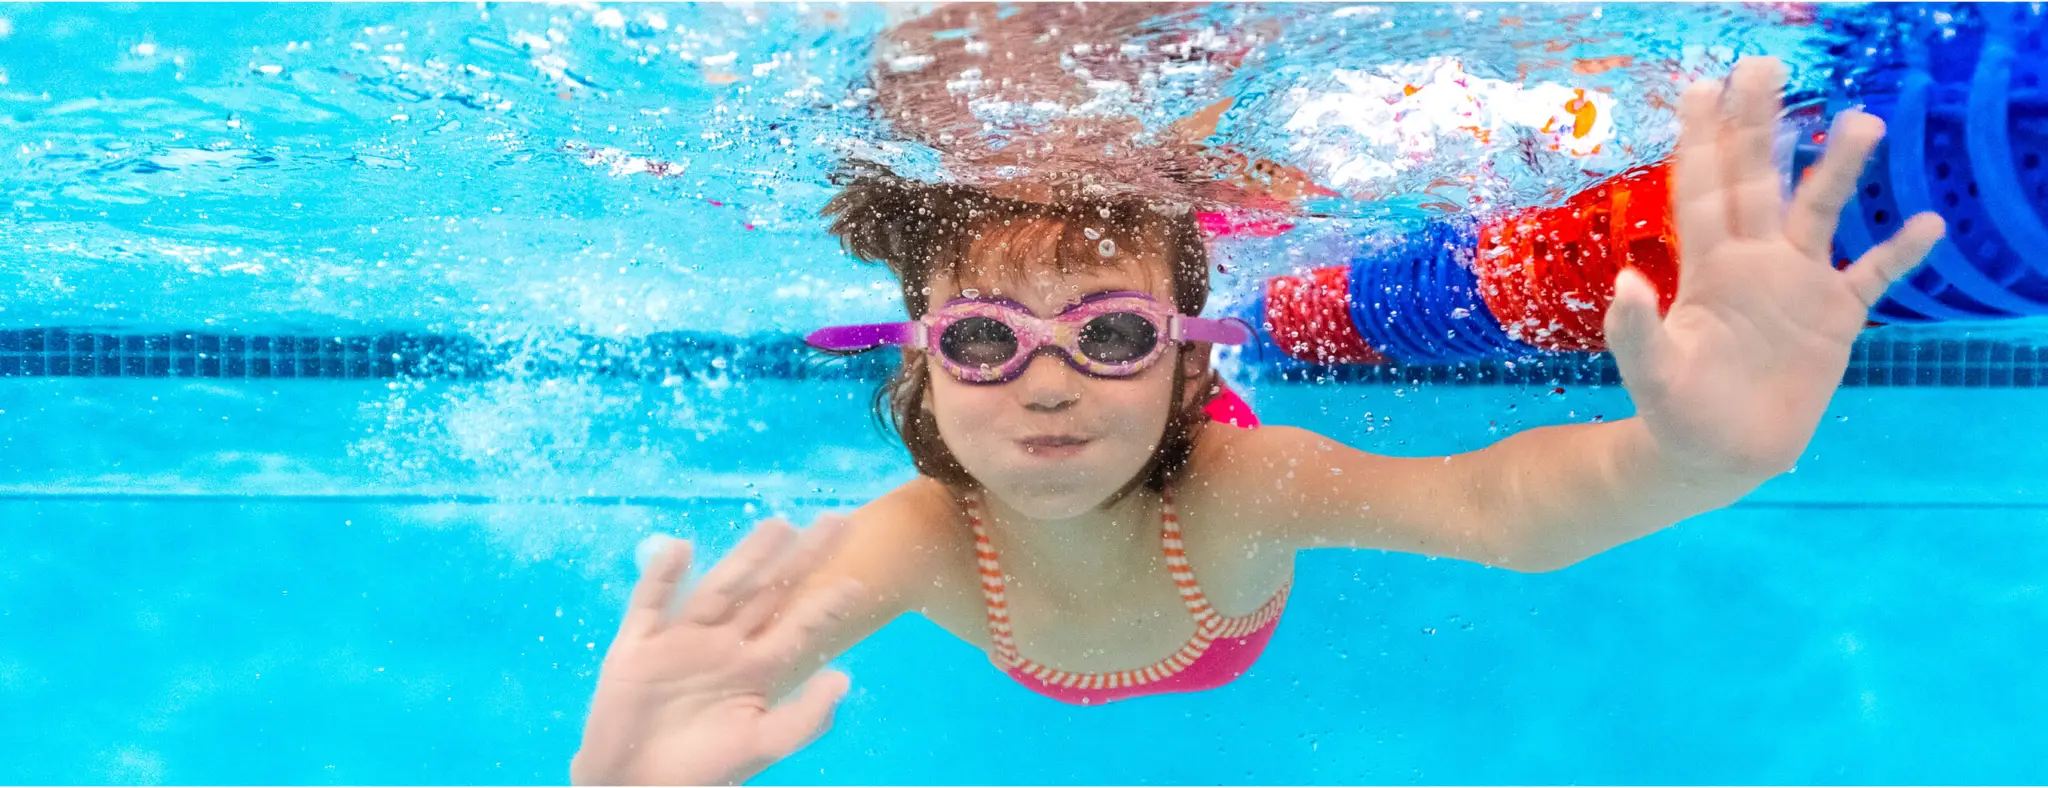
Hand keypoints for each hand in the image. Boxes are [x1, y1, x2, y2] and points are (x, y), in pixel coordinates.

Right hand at [571, 518, 863, 785]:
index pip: (798, 627)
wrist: (639, 786)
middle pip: (768, 592)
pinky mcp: (637, 646)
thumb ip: (805, 717)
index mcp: (756, 667)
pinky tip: (681, 549)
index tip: (857, 582)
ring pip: (720, 588)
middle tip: (836, 522)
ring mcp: (682, 640)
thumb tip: (844, 677)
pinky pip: (650, 604)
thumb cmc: (703, 770)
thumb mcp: (762, 744)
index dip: (825, 605)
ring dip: (747, 559)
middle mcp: (724, 644)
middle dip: (801, 559)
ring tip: (778, 526)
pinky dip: (662, 577)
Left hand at [1603, 56, 1945, 475]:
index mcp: (1706, 266)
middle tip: (1764, 67)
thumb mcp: (1649, 373)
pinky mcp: (1833, 320)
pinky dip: (1898, 253)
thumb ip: (1635, 329)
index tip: (1702, 86)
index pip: (1702, 189)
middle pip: (1758, 179)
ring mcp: (1796, 286)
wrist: (1716, 455)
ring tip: (1862, 121)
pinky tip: (1925, 224)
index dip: (1701, 139)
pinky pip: (1872, 277)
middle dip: (1760, 126)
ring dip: (1839, 169)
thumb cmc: (1675, 412)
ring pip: (1819, 212)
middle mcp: (1753, 261)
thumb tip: (1629, 283)